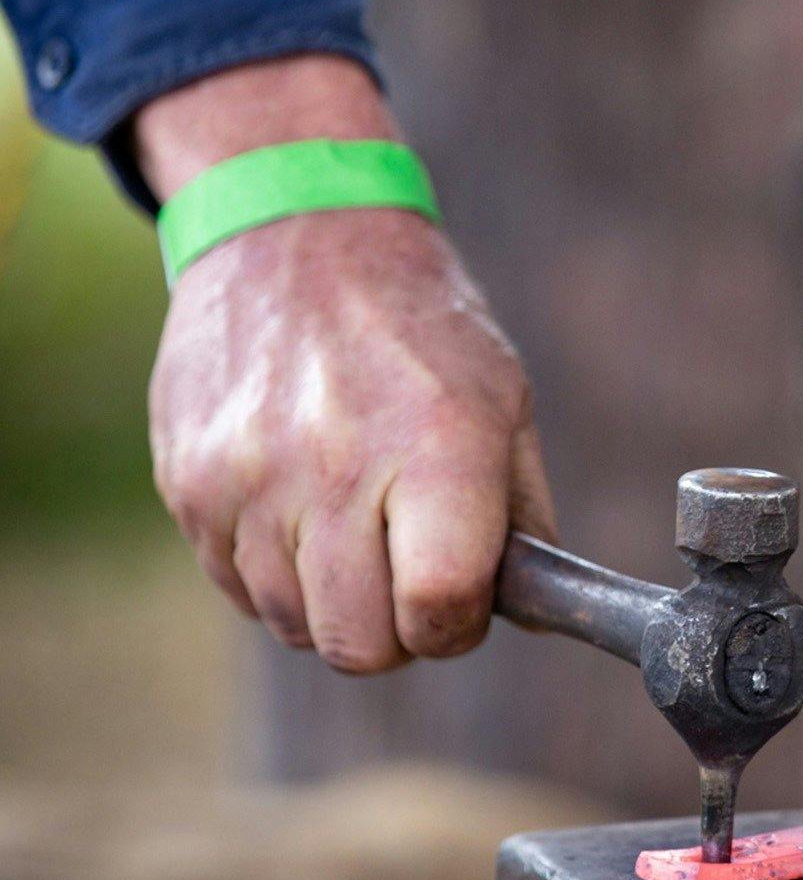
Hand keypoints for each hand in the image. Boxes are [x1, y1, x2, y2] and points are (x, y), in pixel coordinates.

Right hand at [141, 56, 553, 671]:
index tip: (462, 601)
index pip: (436, 608)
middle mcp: (332, 468)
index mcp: (434, 447)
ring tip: (357, 531)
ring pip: (296, 625)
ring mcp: (247, 480)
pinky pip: (238, 589)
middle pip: (361, 644)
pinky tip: (304, 511)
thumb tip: (537, 611)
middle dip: (399, 632)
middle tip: (413, 580)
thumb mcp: (505, 402)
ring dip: (336, 604)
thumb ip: (523, 516)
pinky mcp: (188, 484)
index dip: (456, 627)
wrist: (295, 234)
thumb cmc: (419, 326)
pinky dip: (278, 575)